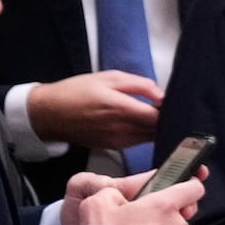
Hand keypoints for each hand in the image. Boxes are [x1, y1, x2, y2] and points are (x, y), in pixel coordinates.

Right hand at [27, 72, 162, 151]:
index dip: (171, 111)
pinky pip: (138, 142)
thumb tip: (163, 96)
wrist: (49, 114)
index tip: (175, 102)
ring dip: (156, 128)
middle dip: (166, 120)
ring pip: (149, 138)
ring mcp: (118, 141)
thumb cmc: (77, 91)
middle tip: (168, 108)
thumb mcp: (109, 78)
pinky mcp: (114, 147)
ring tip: (154, 113)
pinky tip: (141, 122)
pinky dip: (145, 134)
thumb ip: (140, 85)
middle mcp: (122, 129)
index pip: (159, 117)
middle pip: (157, 130)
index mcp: (121, 109)